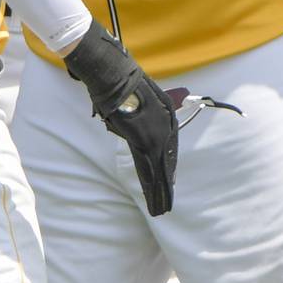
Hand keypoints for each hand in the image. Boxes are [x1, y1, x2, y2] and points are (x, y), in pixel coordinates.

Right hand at [63, 21, 177, 214]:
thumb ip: (138, 112)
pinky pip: (147, 168)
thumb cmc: (120, 81)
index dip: (167, 168)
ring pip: (158, 170)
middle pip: (166, 162)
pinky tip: (153, 199)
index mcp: (167, 115)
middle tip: (167, 205)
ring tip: (162, 209)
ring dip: (159, 191)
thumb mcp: (136, 96)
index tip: (168, 183)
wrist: (114, 73)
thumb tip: (129, 123)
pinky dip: (150, 185)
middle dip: (166, 185)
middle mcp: (166, 126)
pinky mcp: (144, 140)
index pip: (169, 148)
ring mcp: (156, 134)